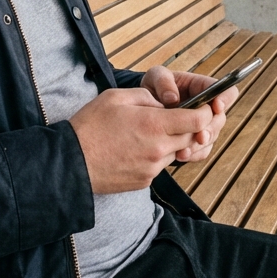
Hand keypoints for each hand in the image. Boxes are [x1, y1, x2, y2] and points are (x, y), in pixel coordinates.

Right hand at [69, 88, 214, 193]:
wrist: (71, 162)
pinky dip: (155, 155)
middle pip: (191, 138)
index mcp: (154, 124)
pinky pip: (159, 165)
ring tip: (147, 132)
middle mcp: (159, 149)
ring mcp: (153, 168)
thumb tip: (163, 104)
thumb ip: (146, 97)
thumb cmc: (90, 126)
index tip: (205, 106)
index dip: (206, 112)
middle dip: (190, 127)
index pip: (198, 120)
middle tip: (178, 117)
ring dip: (171, 141)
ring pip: (175, 152)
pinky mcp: (145, 181)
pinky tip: (135, 148)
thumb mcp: (116, 97)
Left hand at [140, 66, 237, 162]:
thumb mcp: (156, 76)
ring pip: (211, 137)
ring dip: (200, 144)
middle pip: (220, 119)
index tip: (216, 106)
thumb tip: (173, 99)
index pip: (226, 91)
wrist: (144, 105)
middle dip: (211, 128)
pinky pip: (201, 150)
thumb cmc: (154, 85)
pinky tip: (181, 155)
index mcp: (203, 87)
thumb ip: (163, 82)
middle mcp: (207, 107)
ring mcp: (203, 125)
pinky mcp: (195, 139)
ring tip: (185, 149)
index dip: (225, 98)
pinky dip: (193, 153)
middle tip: (200, 135)